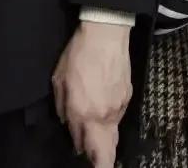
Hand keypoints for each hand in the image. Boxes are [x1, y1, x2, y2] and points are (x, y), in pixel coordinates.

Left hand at [52, 22, 131, 164]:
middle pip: (108, 154)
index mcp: (83, 113)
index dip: (79, 150)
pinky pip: (117, 116)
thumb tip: (69, 125)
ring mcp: (118, 108)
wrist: (106, 34)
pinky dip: (110, 116)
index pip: (83, 147)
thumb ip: (62, 108)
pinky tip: (103, 100)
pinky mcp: (128, 97)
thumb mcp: (59, 80)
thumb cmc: (78, 54)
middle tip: (95, 161)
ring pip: (113, 134)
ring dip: (103, 135)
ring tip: (94, 122)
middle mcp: (103, 116)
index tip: (77, 149)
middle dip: (102, 162)